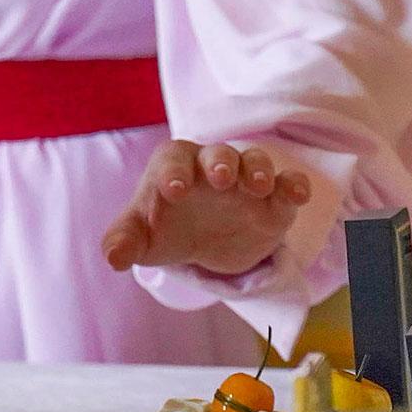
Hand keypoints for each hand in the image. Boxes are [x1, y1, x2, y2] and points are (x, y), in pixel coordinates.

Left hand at [100, 140, 313, 276]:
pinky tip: (297, 195)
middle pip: (218, 154)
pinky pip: (287, 184)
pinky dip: (294, 185)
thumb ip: (123, 241)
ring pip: (255, 162)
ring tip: (258, 187)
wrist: (200, 243)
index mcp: (175, 167)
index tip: (173, 191)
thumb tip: (113, 257)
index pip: (173, 160)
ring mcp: (245, 182)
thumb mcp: (140, 238)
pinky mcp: (273, 202)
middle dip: (219, 163)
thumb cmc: (163, 228)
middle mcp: (211, 167)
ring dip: (258, 170)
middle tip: (219, 178)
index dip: (173, 172)